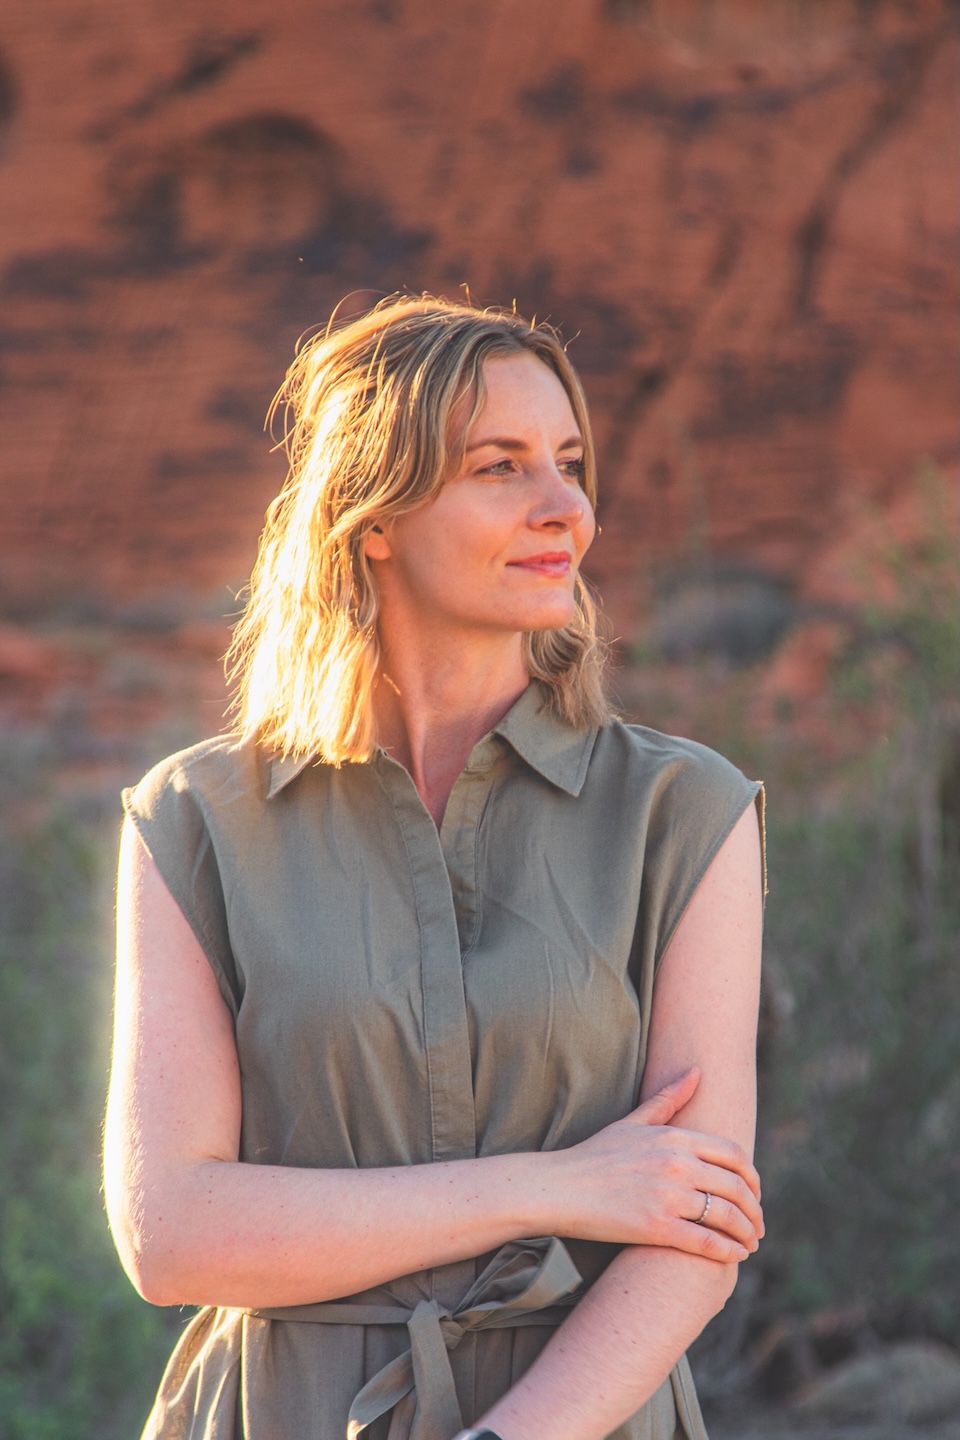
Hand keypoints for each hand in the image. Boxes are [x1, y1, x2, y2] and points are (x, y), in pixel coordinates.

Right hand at [550, 1067, 763, 1262]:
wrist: (560, 1187)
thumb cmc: (595, 1154)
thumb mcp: (633, 1121)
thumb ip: (668, 1098)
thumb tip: (697, 1071)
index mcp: (674, 1137)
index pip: (733, 1154)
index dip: (752, 1176)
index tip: (754, 1192)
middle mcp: (676, 1163)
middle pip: (736, 1187)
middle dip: (754, 1209)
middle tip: (757, 1224)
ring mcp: (668, 1195)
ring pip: (726, 1216)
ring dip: (746, 1233)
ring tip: (749, 1242)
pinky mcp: (657, 1227)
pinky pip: (706, 1242)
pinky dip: (727, 1251)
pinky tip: (734, 1257)